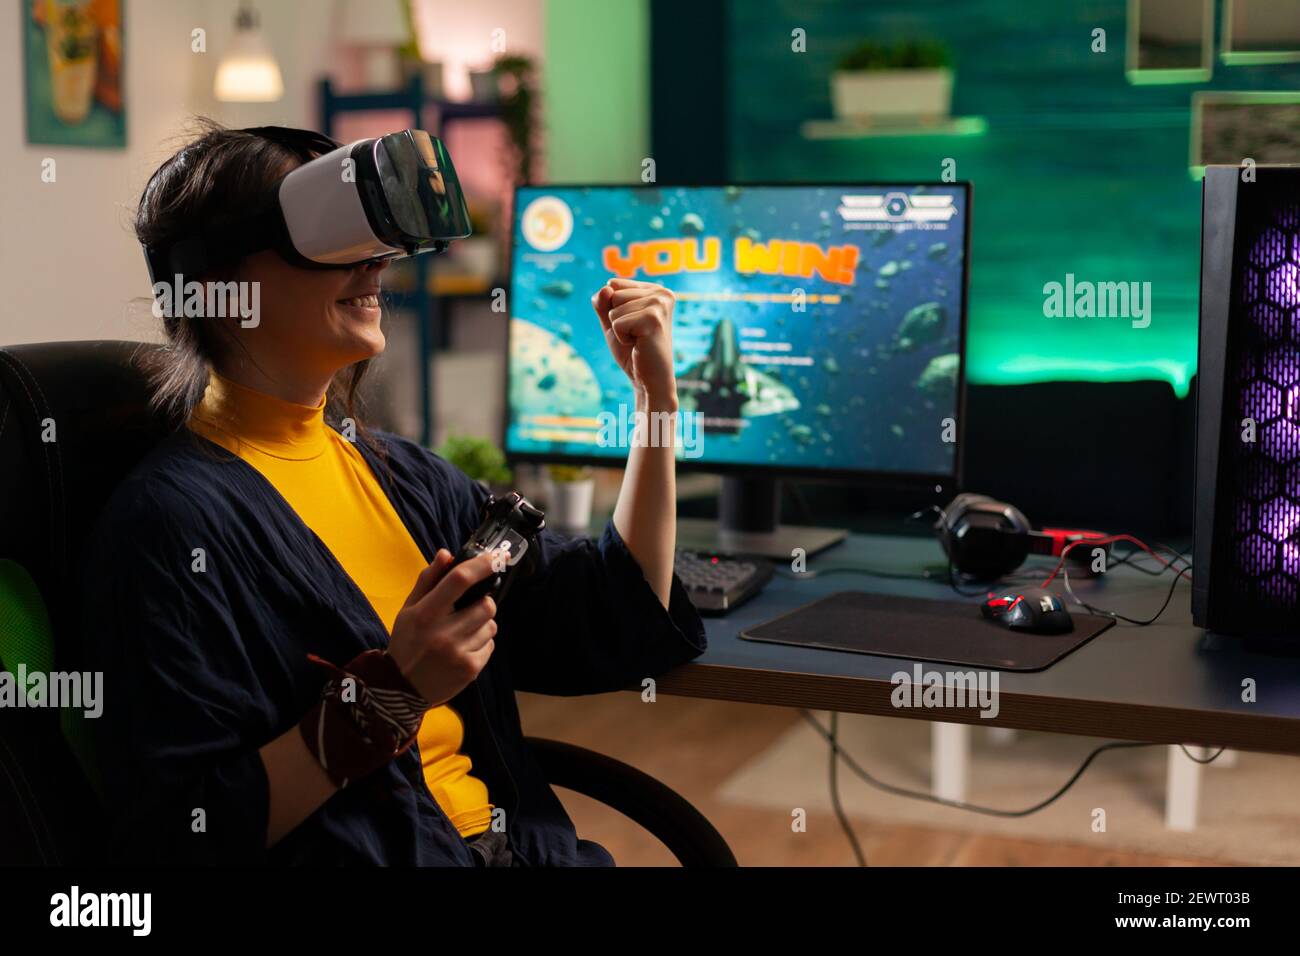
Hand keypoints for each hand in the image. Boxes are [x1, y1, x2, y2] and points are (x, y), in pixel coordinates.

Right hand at [387, 549, 498, 707]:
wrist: (401, 688)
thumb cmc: (407, 642)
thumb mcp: (409, 609)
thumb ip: (428, 580)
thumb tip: (446, 554)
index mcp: (425, 614)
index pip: (459, 580)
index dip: (481, 565)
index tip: (495, 558)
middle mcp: (443, 633)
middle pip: (486, 605)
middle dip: (482, 602)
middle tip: (469, 608)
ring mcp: (459, 653)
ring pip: (491, 625)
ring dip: (482, 624)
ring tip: (462, 632)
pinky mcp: (471, 669)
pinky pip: (490, 645)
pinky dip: (481, 643)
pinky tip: (463, 648)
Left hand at [592, 278, 677, 406]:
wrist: (649, 380)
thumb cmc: (632, 351)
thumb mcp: (612, 322)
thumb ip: (603, 303)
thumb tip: (606, 288)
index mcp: (654, 289)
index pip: (613, 284)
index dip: (613, 308)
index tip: (632, 325)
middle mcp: (661, 293)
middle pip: (613, 293)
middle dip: (616, 319)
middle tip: (635, 335)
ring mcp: (659, 304)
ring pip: (614, 307)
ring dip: (619, 329)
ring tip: (637, 340)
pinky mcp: (653, 319)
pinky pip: (617, 323)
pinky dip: (621, 338)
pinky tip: (639, 345)